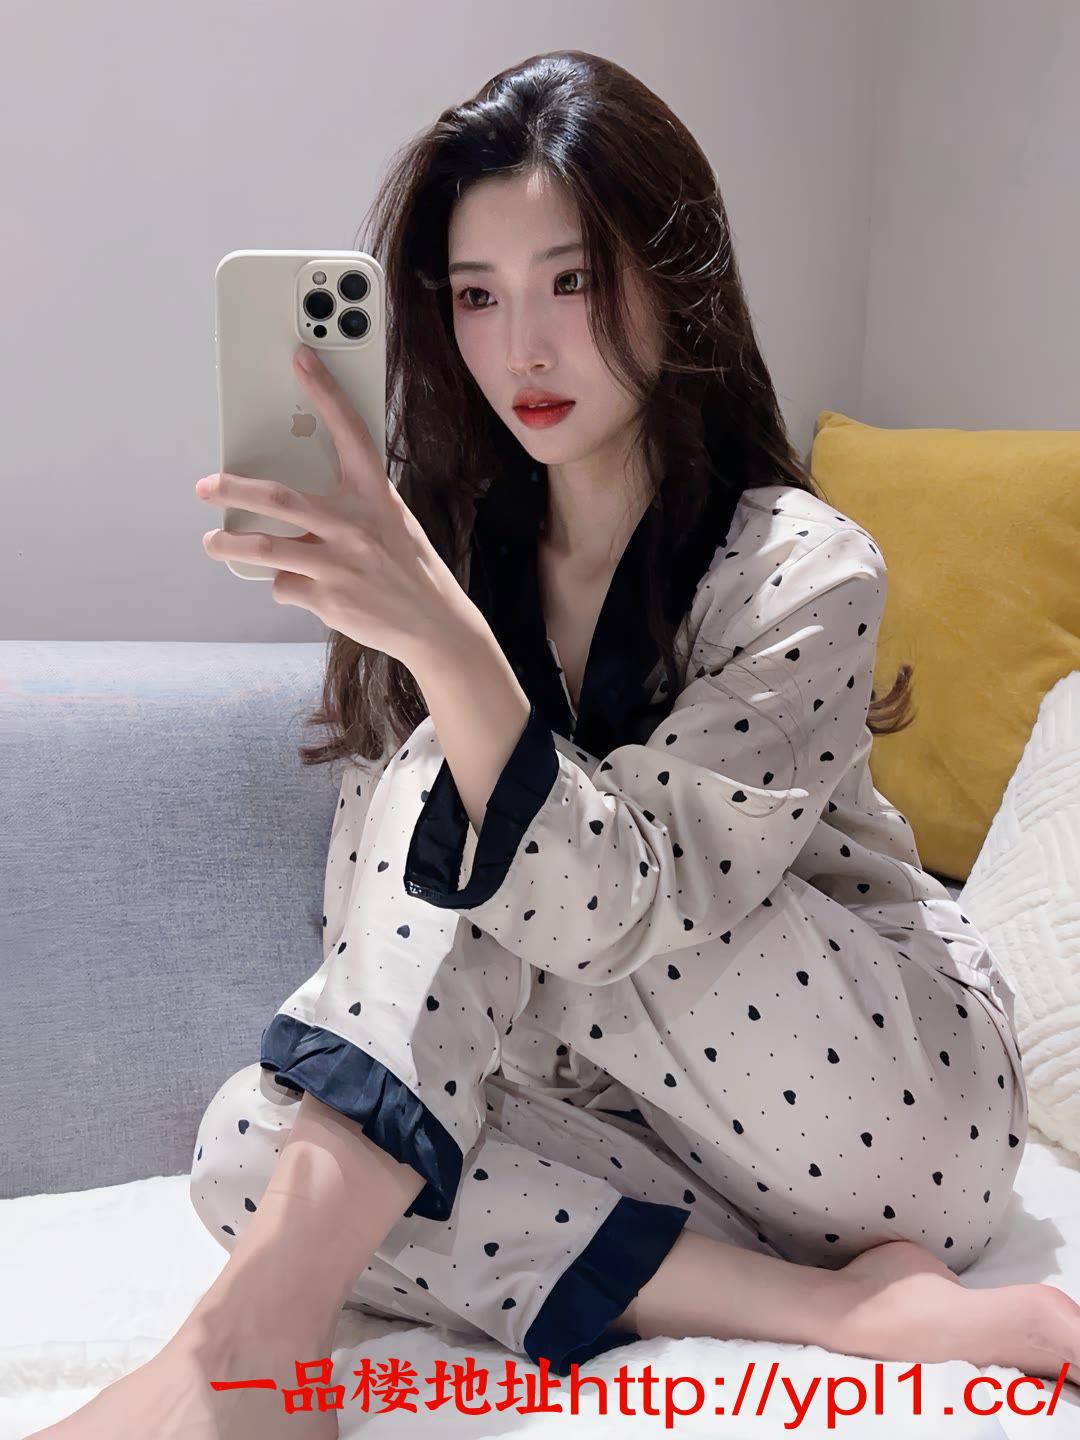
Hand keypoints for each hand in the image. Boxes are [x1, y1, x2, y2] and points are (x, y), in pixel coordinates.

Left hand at [195, 345, 467, 666]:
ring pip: (266, 548)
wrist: (434, 624)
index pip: (349, 433)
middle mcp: (355, 525)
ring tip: (213, 543)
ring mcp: (340, 564)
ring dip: (229, 545)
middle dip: (233, 490)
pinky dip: (283, 584)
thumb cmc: (408, 568)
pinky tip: (298, 585)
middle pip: (280, 499)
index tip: (301, 359)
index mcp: (375, 496)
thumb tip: (290, 508)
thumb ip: (348, 508)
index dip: (326, 392)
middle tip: (206, 486)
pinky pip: (285, 584)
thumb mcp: (390, 524)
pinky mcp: (328, 598)